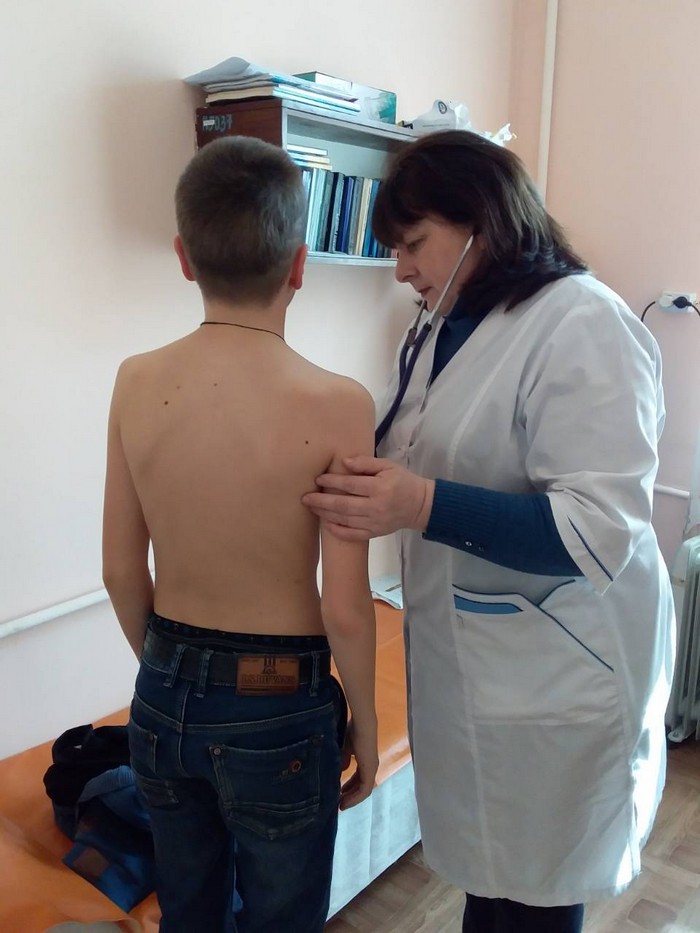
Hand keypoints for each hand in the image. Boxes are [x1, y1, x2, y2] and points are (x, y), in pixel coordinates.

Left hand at [301, 456, 434, 540]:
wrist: (420, 505)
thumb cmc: (402, 481)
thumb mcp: (388, 466)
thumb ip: (366, 463)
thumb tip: (343, 463)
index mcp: (380, 488)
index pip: (351, 485)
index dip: (333, 482)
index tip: (318, 479)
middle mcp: (376, 507)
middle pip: (343, 505)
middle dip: (322, 502)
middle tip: (305, 498)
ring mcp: (375, 522)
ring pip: (345, 520)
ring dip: (326, 515)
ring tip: (311, 509)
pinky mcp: (375, 533)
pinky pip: (353, 535)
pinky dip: (338, 531)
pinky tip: (326, 525)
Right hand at [339, 720, 377, 809]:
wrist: (362, 725)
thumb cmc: (353, 732)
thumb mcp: (346, 748)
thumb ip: (345, 759)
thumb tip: (343, 769)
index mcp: (366, 761)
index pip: (358, 778)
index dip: (349, 786)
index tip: (338, 793)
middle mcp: (371, 767)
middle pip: (361, 787)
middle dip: (350, 796)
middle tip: (338, 803)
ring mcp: (371, 770)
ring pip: (363, 791)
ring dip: (352, 799)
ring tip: (341, 805)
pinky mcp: (370, 772)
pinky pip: (364, 790)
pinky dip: (355, 797)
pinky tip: (345, 801)